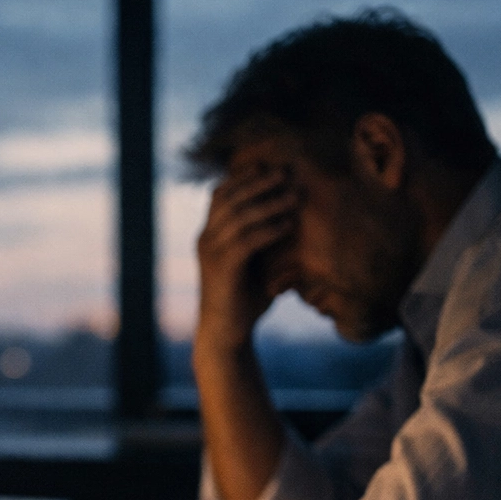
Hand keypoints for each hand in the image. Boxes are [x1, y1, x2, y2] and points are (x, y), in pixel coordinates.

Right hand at [194, 168, 297, 356]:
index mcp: (210, 235)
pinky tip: (288, 225)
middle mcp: (206, 239)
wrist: (226, 335)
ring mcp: (211, 253)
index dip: (243, 177)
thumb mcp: (255, 264)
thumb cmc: (244, 301)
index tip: (269, 165)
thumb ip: (264, 241)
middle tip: (286, 173)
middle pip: (229, 198)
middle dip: (258, 182)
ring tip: (294, 196)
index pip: (220, 195)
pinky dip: (269, 230)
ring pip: (239, 217)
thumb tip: (293, 218)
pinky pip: (247, 241)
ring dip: (269, 203)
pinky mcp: (222, 269)